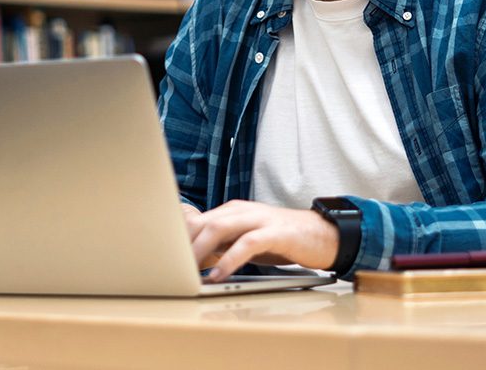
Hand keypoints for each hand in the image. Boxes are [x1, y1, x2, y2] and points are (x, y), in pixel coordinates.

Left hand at [182, 200, 338, 281]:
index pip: (195, 220)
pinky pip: (248, 243)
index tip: (163, 261)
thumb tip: (192, 260)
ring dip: (200, 250)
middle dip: (183, 246)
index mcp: (231, 211)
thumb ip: (220, 245)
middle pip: (202, 222)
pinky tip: (219, 275)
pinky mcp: (276, 232)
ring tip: (188, 272)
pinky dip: (230, 259)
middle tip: (170, 270)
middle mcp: (242, 210)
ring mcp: (259, 219)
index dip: (177, 240)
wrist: (322, 235)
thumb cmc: (281, 240)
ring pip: (220, 227)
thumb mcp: (245, 241)